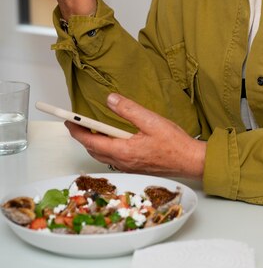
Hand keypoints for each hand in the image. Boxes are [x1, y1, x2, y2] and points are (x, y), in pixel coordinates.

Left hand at [65, 93, 206, 178]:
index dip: (77, 130)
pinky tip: (113, 139)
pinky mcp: (135, 168)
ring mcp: (128, 167)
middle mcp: (122, 162)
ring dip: (94, 143)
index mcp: (123, 150)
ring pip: (103, 155)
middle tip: (77, 123)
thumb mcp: (151, 120)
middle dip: (83, 137)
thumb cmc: (174, 144)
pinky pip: (113, 159)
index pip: (91, 141)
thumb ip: (128, 110)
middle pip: (94, 150)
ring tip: (93, 129)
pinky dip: (106, 148)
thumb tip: (110, 99)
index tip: (68, 121)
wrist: (190, 162)